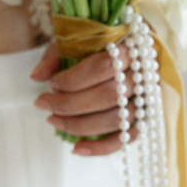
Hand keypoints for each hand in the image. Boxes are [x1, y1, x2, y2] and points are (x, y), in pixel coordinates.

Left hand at [31, 42, 138, 156]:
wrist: (133, 46)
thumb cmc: (101, 42)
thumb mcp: (77, 39)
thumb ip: (57, 54)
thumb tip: (37, 77)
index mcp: (131, 47)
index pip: (103, 66)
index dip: (74, 79)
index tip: (52, 84)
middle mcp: (145, 74)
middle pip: (109, 96)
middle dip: (70, 104)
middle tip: (44, 104)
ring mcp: (148, 99)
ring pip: (116, 119)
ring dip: (80, 125)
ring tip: (53, 120)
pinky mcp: (145, 118)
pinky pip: (126, 139)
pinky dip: (101, 147)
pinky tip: (77, 148)